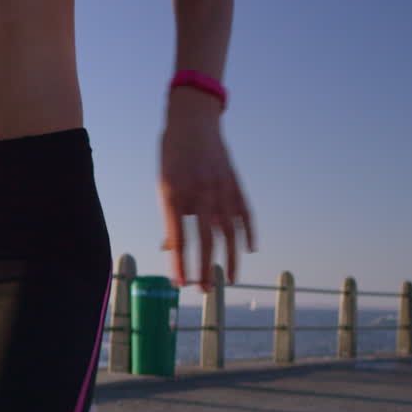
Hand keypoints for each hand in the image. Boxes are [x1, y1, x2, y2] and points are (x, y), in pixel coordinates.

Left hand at [158, 90, 254, 290]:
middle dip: (204, 268)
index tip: (179, 283)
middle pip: (204, 240)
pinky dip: (248, 233)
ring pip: (228, 232)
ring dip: (229, 258)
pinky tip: (248, 250)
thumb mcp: (163, 185)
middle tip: (203, 290)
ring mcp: (221, 188)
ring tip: (228, 279)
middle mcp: (199, 193)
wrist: (193, 121)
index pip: (178, 239)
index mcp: (174, 195)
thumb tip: (172, 248)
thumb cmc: (172, 157)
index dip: (179, 264)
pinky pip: (245, 214)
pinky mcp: (235, 183)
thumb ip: (170, 216)